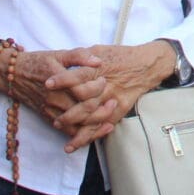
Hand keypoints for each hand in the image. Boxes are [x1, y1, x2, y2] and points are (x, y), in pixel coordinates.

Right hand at [0, 46, 117, 153]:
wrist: (13, 75)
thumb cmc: (38, 62)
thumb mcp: (58, 53)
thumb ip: (79, 56)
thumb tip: (98, 62)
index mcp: (60, 82)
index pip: (83, 91)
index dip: (97, 87)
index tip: (103, 80)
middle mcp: (55, 98)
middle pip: (83, 111)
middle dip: (102, 109)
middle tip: (113, 102)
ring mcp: (51, 110)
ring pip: (77, 124)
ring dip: (96, 125)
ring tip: (110, 119)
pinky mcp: (49, 118)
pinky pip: (67, 132)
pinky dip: (82, 135)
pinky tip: (96, 131)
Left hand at [46, 40, 175, 151]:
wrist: (145, 65)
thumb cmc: (121, 56)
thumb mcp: (99, 50)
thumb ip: (81, 57)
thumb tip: (63, 62)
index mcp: (99, 70)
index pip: (78, 76)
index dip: (62, 80)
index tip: (47, 83)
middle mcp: (105, 87)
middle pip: (84, 102)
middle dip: (66, 109)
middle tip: (51, 111)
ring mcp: (111, 100)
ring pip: (91, 118)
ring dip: (73, 124)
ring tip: (58, 124)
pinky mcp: (118, 110)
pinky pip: (100, 126)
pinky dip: (87, 137)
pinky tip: (72, 144)